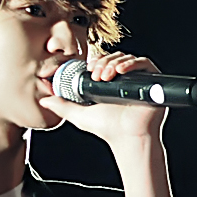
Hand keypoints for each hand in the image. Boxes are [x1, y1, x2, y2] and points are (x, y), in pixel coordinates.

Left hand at [40, 52, 166, 147]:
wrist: (127, 138)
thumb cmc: (108, 129)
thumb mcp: (80, 115)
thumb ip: (62, 107)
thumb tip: (44, 100)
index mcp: (110, 83)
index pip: (104, 61)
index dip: (96, 60)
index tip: (89, 68)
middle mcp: (125, 79)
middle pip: (114, 57)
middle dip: (103, 62)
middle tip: (96, 74)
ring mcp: (138, 80)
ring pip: (126, 58)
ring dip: (113, 63)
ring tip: (105, 76)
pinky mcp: (152, 81)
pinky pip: (143, 63)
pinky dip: (131, 63)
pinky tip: (120, 71)